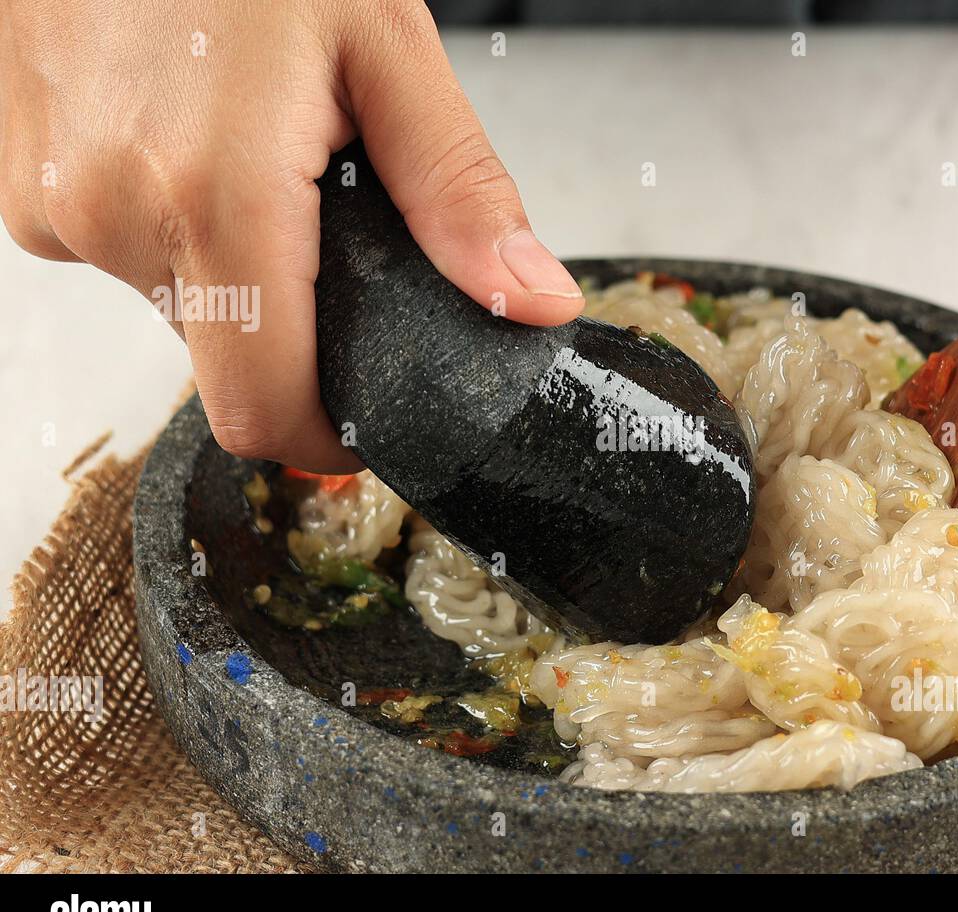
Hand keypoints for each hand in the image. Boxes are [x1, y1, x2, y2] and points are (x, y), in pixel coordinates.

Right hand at [0, 0, 584, 470]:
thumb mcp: (386, 51)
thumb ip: (460, 195)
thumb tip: (529, 303)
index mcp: (213, 199)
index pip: (262, 410)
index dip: (323, 436)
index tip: (365, 415)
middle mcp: (108, 217)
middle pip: (226, 361)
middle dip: (293, 325)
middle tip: (327, 226)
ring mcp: (47, 201)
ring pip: (176, 305)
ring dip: (234, 265)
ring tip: (258, 157)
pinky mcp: (15, 181)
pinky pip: (119, 250)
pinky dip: (173, 225)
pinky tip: (192, 142)